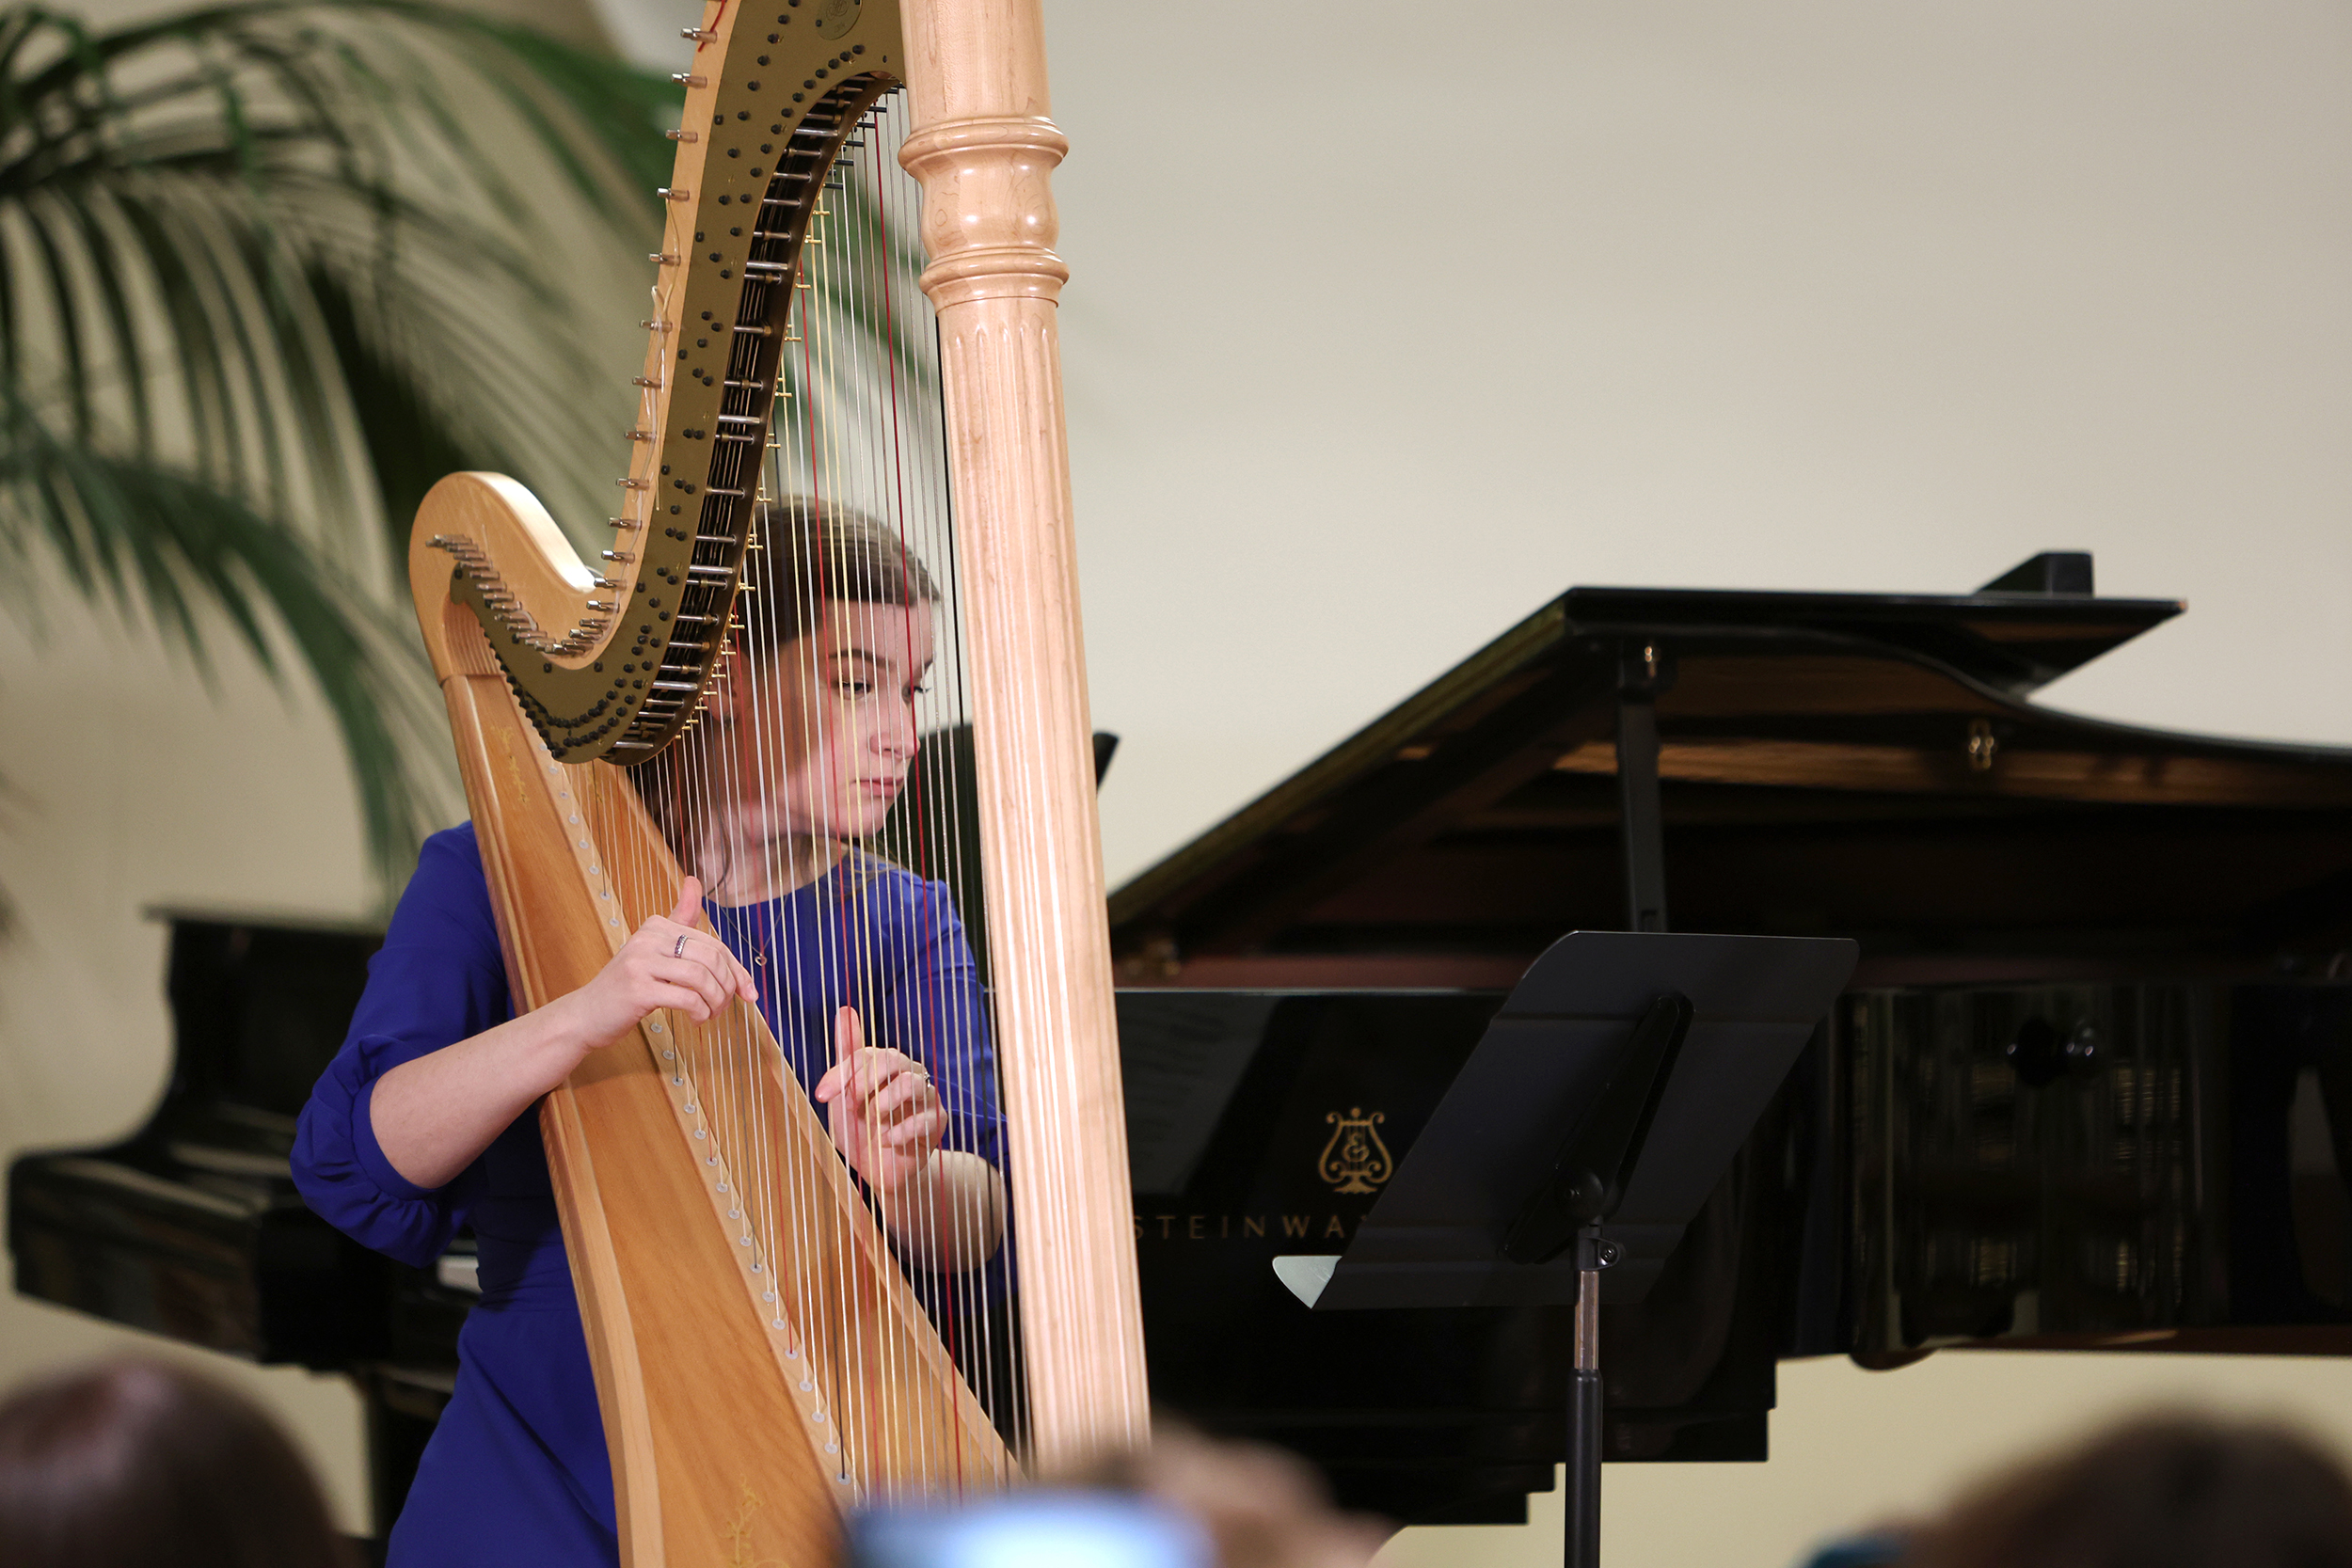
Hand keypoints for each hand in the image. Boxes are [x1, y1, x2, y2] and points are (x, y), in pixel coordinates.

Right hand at [555, 876, 757, 1050]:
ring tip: (709, 1014)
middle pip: (711, 958)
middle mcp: (648, 937)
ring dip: (715, 1002)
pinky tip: (696, 1019)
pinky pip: (687, 998)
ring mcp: (640, 962)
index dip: (737, 970)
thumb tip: (693, 880)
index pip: (714, 944)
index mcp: (656, 925)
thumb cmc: (627, 985)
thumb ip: (679, 920)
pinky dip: (700, 1012)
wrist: (586, 1014)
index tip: (750, 993)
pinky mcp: (637, 989)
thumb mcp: (653, 949)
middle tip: (723, 1006)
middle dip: (727, 987)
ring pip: (701, 977)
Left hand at [815, 1006, 944, 1196]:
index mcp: (885, 1065)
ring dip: (885, 1103)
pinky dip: (900, 1131)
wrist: (877, 1170)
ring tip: (873, 1121)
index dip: (843, 1072)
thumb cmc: (860, 1129)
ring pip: (912, 1083)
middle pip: (893, 1059)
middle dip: (866, 1081)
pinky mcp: (936, 1121)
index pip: (867, 1053)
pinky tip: (887, 1140)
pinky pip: (924, 1118)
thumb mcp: (843, 1096)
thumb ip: (846, 1057)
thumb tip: (845, 1009)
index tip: (821, 1095)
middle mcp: (908, 1074)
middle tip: (851, 1103)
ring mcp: (925, 1097)